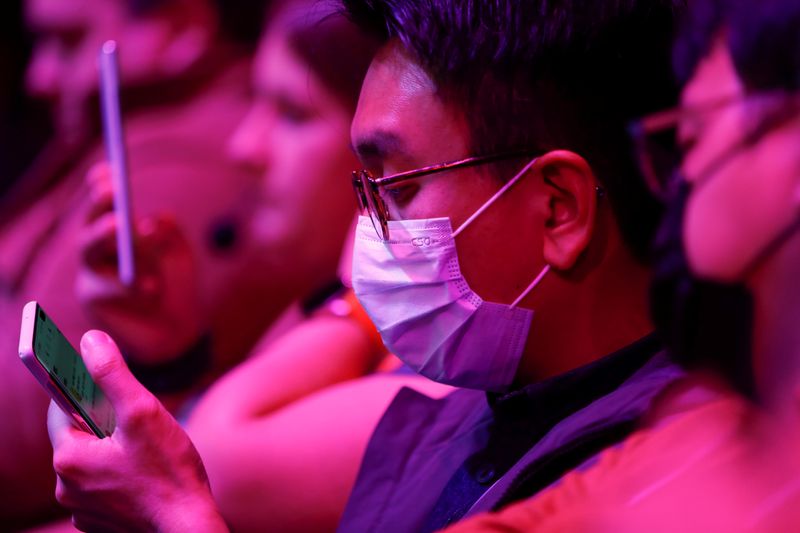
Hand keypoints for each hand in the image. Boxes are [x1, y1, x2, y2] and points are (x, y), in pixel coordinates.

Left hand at [47, 330, 227, 531]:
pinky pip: (103, 484)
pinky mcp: (101, 521)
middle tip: (139, 420)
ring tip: (147, 450)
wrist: (186, 529)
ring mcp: (83, 508)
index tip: (101, 378)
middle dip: (106, 422)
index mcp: (69, 458)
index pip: (61, 408)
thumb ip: (112, 373)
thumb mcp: (143, 412)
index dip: (84, 389)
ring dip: (114, 448)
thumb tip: (91, 341)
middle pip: (79, 435)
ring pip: (93, 460)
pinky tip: (147, 473)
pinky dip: (120, 473)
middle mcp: (66, 487)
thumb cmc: (169, 473)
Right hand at [76, 163, 204, 363]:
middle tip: (110, 191)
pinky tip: (151, 286)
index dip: (102, 185)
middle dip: (98, 207)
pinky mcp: (93, 300)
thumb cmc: (176, 285)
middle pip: (90, 223)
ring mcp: (92, 275)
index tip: (109, 169)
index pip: (106, 204)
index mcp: (120, 233)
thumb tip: (156, 218)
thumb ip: (170, 235)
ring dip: (104, 237)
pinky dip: (128, 284)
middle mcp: (100, 250)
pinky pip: (105, 287)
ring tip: (119, 225)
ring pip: (90, 251)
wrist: (177, 330)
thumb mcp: (179, 256)